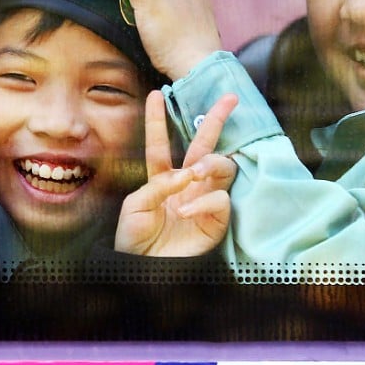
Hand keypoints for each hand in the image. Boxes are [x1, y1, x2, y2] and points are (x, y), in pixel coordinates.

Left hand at [115, 90, 238, 256]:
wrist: (147, 270)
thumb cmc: (136, 241)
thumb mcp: (135, 206)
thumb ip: (158, 185)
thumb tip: (187, 174)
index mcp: (163, 180)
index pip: (161, 144)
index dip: (158, 120)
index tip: (157, 94)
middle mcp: (188, 185)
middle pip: (204, 145)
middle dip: (216, 120)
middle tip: (230, 98)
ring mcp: (205, 199)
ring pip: (222, 166)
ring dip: (212, 163)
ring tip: (198, 172)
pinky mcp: (218, 219)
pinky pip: (220, 199)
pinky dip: (205, 202)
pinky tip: (189, 211)